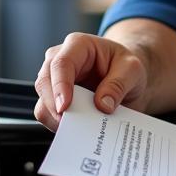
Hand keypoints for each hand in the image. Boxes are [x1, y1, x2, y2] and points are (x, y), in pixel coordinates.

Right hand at [34, 33, 149, 131]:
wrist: (126, 77)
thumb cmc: (126, 66)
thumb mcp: (133, 70)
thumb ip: (119, 84)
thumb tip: (102, 105)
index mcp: (79, 45)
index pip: (62, 63)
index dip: (60, 86)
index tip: (64, 107)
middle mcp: (59, 60)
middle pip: (45, 83)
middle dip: (55, 106)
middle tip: (72, 125)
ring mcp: (54, 81)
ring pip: (42, 102)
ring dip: (57, 119)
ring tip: (79, 129)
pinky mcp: (54, 100)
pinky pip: (48, 116)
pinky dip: (59, 126)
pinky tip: (77, 130)